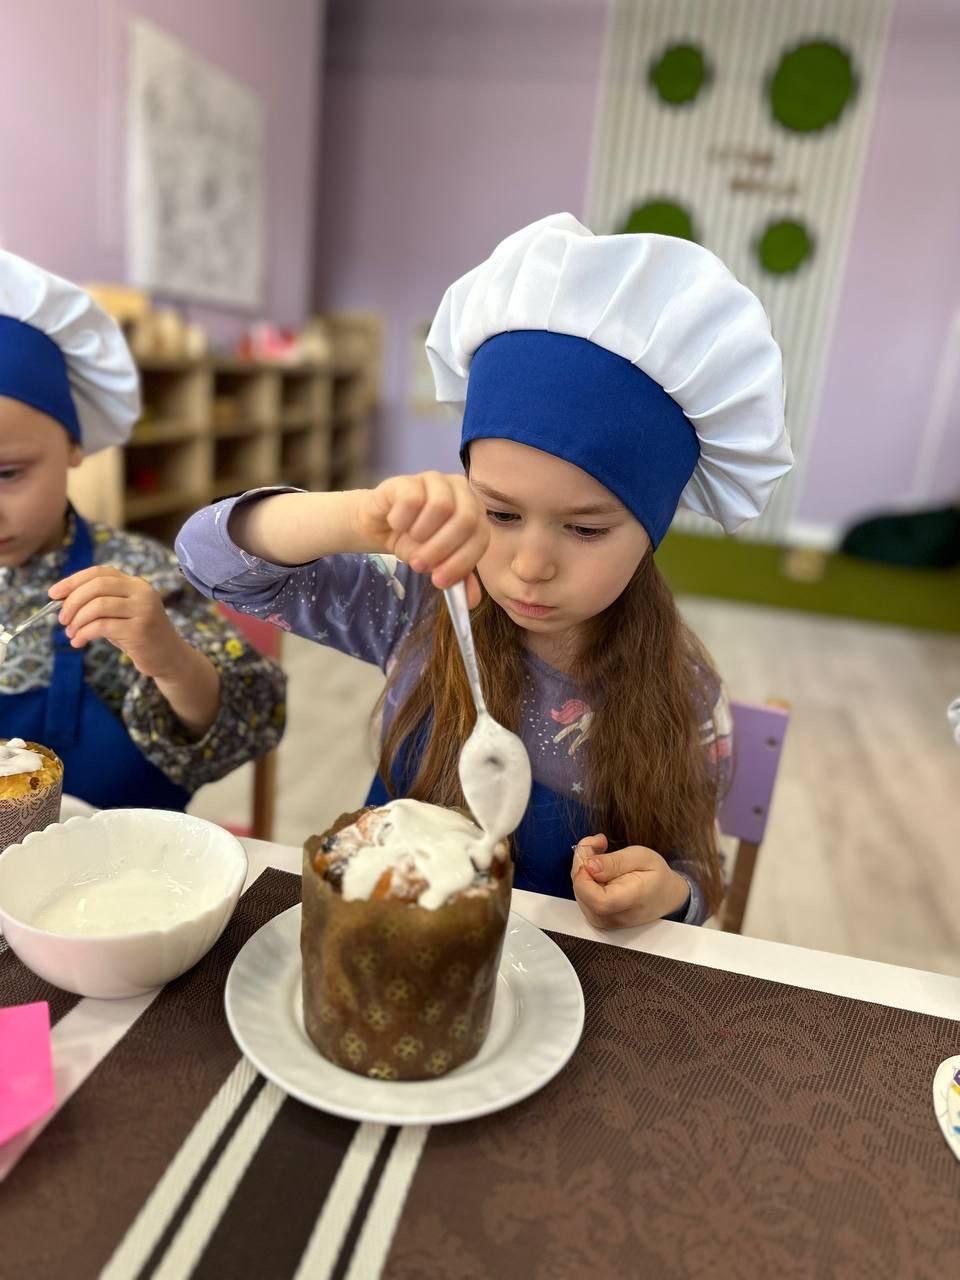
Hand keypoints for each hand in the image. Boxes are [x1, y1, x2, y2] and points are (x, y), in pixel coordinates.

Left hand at [49, 566, 187, 680]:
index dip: (73, 580)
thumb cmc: (138, 635)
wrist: (169, 658)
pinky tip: (79, 642)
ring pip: (97, 606)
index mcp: (136, 583)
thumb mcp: (119, 613)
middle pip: (96, 586)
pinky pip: (101, 627)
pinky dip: (84, 634)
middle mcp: (142, 592)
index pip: (99, 572)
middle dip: (72, 602)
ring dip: (77, 621)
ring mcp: (143, 610)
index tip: (53, 593)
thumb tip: (60, 599)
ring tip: (71, 634)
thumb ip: (97, 602)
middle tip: (61, 620)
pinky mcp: (139, 630)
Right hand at [356, 472, 488, 599]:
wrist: (382, 526)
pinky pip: (411, 500)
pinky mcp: (409, 480)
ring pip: (440, 506)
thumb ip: (458, 578)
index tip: (438, 581)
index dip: (460, 562)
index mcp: (475, 512)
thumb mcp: (439, 564)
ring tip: (408, 545)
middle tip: (419, 566)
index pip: (480, 538)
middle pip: (465, 520)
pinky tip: (396, 524)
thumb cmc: (416, 543)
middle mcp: (461, 491)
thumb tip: (471, 601)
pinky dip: (401, 520)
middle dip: (441, 550)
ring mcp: (435, 480)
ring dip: (420, 536)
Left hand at [571, 834, 689, 928]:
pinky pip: (581, 894)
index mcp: (628, 901)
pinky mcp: (596, 917)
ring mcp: (602, 920)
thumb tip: (590, 866)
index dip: (584, 873)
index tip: (595, 853)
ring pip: (578, 890)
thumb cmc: (656, 876)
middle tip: (599, 843)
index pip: (593, 897)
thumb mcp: (642, 857)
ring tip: (602, 852)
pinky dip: (585, 876)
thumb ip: (615, 861)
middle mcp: (611, 917)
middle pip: (580, 890)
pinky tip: (599, 868)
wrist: (666, 895)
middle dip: (583, 861)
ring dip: (583, 867)